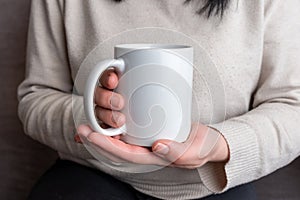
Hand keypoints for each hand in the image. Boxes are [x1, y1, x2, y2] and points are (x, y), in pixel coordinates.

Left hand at [76, 70, 228, 168]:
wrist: (207, 140)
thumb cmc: (201, 147)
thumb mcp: (195, 151)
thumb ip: (179, 152)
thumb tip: (157, 147)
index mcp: (153, 157)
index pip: (126, 154)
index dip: (107, 146)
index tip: (91, 135)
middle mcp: (146, 148)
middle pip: (118, 146)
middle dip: (98, 139)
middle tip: (81, 127)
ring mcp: (147, 137)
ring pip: (121, 136)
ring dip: (104, 129)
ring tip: (89, 118)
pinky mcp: (151, 126)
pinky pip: (130, 125)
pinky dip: (117, 120)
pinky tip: (109, 111)